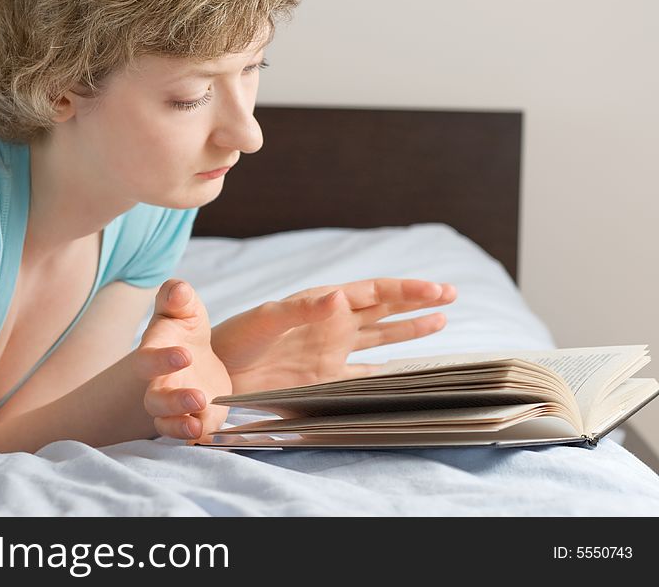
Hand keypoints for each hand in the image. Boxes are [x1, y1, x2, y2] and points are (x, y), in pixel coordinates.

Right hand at [135, 279, 231, 442]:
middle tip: (198, 395)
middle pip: (155, 400)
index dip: (162, 360)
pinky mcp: (194, 418)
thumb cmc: (185, 326)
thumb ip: (178, 296)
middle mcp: (160, 383)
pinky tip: (208, 433)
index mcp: (155, 352)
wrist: (197, 352)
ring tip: (197, 425)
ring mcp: (175, 405)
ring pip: (166, 423)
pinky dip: (197, 436)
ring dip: (180, 425)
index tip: (185, 354)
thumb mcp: (186, 307)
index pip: (148, 359)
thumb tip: (178, 289)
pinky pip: (190, 433)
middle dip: (173, 401)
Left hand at [210, 278, 456, 393]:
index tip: (437, 290)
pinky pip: (364, 373)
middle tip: (451, 295)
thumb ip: (303, 309)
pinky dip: (386, 371)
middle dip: (416, 302)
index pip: (373, 292)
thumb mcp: (267, 319)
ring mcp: (332, 352)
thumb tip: (341, 296)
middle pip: (384, 310)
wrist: (217, 373)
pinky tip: (404, 369)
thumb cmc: (236, 339)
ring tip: (440, 321)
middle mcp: (333, 325)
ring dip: (408, 330)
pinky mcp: (325, 380)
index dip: (405, 289)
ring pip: (380, 338)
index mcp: (323, 304)